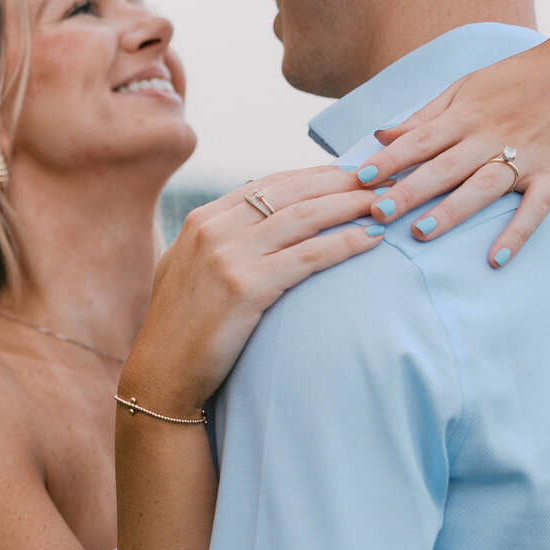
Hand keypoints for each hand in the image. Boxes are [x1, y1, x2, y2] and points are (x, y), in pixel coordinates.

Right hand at [121, 167, 380, 414]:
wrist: (162, 375)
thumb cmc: (183, 327)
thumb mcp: (189, 268)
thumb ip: (218, 239)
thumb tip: (257, 215)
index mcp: (202, 219)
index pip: (269, 183)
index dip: (315, 175)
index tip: (350, 174)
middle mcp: (213, 229)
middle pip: (292, 191)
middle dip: (341, 181)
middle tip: (381, 177)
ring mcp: (228, 256)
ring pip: (304, 216)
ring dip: (351, 204)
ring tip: (386, 202)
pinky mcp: (246, 286)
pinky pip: (308, 256)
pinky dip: (345, 243)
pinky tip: (372, 239)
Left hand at [359, 32, 549, 266]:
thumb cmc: (516, 81)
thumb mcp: (467, 87)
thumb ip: (425, 116)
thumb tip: (381, 134)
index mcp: (467, 114)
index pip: (422, 140)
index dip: (391, 159)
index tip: (362, 177)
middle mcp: (492, 136)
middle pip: (446, 167)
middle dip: (411, 190)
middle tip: (378, 212)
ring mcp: (525, 157)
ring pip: (483, 187)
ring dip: (453, 211)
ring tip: (421, 233)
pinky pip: (534, 209)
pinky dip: (517, 233)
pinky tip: (496, 258)